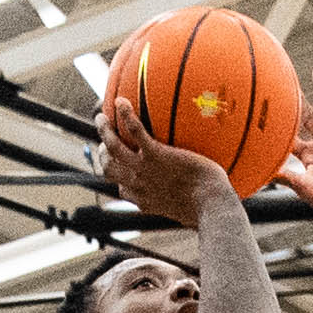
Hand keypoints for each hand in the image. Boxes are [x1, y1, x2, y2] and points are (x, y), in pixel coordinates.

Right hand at [94, 76, 230, 229]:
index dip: (118, 176)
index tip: (121, 166)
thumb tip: (201, 197)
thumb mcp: (192, 212)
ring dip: (104, 130)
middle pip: (108, 168)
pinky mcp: (155, 155)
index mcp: (144, 200)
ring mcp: (143, 169)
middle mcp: (137, 185)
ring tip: (102, 116)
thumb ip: (187, 202)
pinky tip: (122, 101)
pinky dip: (124, 115)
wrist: (211, 205)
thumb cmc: (210, 208)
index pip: (123, 188)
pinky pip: (135, 130)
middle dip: (101, 154)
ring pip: (112, 147)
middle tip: (103, 140)